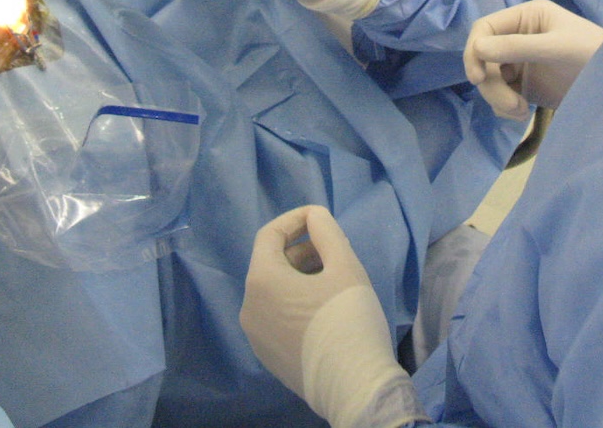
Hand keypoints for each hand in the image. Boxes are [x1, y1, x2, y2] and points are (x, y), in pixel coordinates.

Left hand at [241, 205, 423, 427]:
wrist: (353, 386)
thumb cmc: (348, 319)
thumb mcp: (344, 266)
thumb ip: (327, 233)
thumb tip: (315, 217)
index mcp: (261, 281)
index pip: (269, 235)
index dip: (294, 219)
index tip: (320, 217)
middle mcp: (249, 307)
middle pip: (271, 264)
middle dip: (301, 249)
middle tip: (334, 251)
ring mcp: (255, 336)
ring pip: (273, 292)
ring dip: (299, 276)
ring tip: (332, 278)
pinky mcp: (267, 357)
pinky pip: (275, 316)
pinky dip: (294, 302)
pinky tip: (323, 308)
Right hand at [464, 0, 602, 118]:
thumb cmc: (591, 53)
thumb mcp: (555, 47)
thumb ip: (517, 47)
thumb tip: (478, 49)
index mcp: (526, 17)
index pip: (485, 29)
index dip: (474, 51)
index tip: (477, 77)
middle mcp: (518, 37)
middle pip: (483, 58)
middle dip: (491, 84)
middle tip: (511, 104)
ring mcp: (521, 63)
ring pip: (490, 80)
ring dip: (498, 98)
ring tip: (520, 112)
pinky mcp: (526, 86)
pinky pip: (501, 96)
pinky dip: (505, 108)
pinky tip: (523, 113)